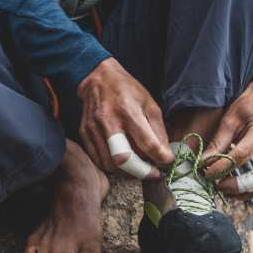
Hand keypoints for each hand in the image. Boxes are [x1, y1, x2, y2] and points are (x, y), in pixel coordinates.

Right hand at [78, 58, 173, 176]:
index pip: (146, 142)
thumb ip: (158, 130)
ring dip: (128, 172)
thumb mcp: (149, 104)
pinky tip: (123, 163)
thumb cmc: (127, 90)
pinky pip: (98, 160)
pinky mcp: (85, 133)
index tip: (167, 161)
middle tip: (153, 174)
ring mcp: (94, 129)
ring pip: (109, 164)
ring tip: (139, 168)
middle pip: (123, 159)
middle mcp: (109, 121)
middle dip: (141, 172)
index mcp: (129, 111)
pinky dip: (113, 167)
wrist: (98, 78)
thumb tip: (165, 154)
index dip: (160, 157)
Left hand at [204, 80, 252, 199]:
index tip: (207, 174)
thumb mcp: (229, 120)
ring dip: (248, 193)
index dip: (222, 168)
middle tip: (220, 186)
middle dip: (241, 187)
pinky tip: (237, 188)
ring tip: (226, 190)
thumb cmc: (246, 106)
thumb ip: (218, 143)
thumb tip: (203, 165)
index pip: (241, 156)